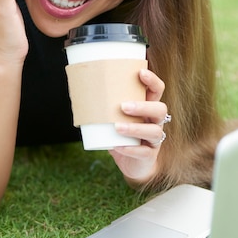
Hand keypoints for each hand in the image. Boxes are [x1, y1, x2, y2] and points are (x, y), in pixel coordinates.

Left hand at [109, 68, 168, 183]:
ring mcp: (154, 140)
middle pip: (160, 109)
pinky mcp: (149, 156)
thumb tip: (78, 91)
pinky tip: (118, 147)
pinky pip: (144, 152)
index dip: (152, 81)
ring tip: (117, 127)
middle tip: (123, 106)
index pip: (157, 91)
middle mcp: (155, 122)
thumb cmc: (121, 136)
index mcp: (148, 108)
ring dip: (135, 128)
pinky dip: (131, 149)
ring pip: (154, 132)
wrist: (132, 164)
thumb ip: (104, 108)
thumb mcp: (114, 119)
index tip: (140, 72)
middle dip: (143, 106)